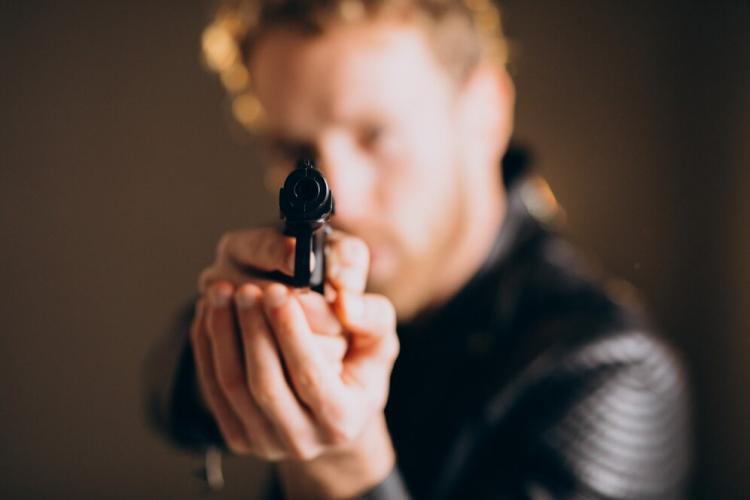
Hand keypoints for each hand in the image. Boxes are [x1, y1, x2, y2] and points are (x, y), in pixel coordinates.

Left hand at [190, 230, 399, 496]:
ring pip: (233, 387)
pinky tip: (208, 314)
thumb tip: (345, 303)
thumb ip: (370, 316)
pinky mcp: (238, 438)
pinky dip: (206, 348)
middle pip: (265, 384)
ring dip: (223, 335)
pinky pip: (212, 390)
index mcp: (343, 420)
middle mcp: (304, 441)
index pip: (311, 377)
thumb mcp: (379, 338)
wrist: (334, 410)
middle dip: (254, 331)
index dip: (291, 333)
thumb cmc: (359, 363)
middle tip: (246, 288)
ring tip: (221, 293)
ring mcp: (266, 444)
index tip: (278, 290)